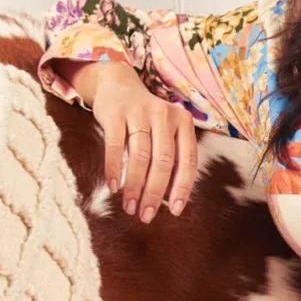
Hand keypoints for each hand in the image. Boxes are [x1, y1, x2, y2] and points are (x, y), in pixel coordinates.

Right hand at [54, 59, 198, 222]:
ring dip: (134, 186)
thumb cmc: (147, 119)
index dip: (183, 188)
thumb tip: (173, 200)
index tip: (176, 211)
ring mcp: (140, 112)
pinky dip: (114, 169)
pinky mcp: (116, 113)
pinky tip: (113, 187)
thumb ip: (173, 157)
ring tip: (129, 207)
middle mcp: (165, 115)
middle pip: (163, 161)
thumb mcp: (166, 131)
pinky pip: (115, 146)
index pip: (188, 160)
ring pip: (140, 156)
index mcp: (184, 122)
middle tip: (146, 215)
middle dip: (155, 192)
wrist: (118, 84)